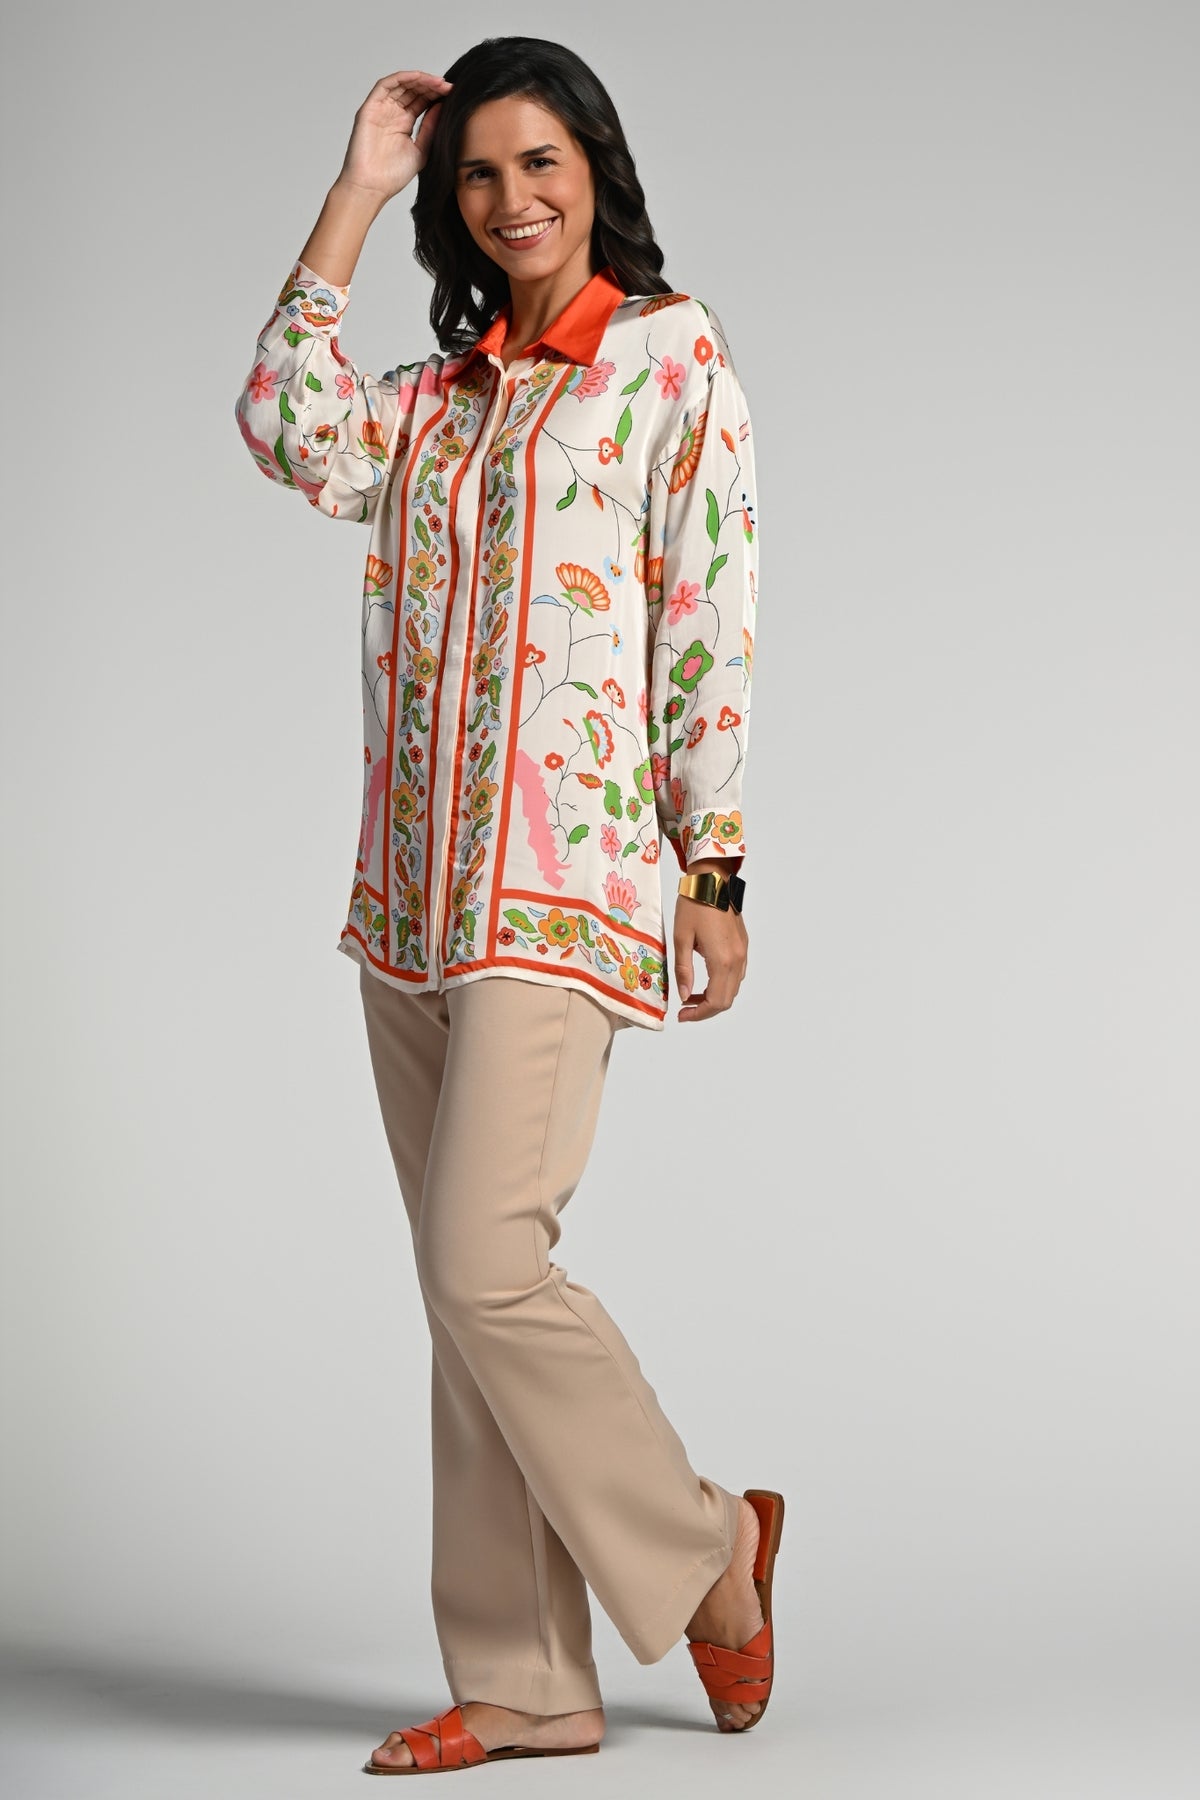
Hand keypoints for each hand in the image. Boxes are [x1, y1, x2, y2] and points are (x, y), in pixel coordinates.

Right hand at [337, 68, 451, 200]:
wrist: (371, 187)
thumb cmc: (393, 176)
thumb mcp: (421, 150)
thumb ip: (430, 128)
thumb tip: (442, 107)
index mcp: (404, 123)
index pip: (421, 101)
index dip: (436, 95)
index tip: (453, 94)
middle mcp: (392, 113)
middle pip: (413, 90)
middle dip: (431, 86)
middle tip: (448, 87)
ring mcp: (380, 109)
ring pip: (401, 84)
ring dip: (420, 80)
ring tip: (438, 82)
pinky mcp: (370, 108)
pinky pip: (385, 85)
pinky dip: (402, 77)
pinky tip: (419, 77)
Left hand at [674, 879, 748, 1022]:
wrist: (712, 879)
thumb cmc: (693, 904)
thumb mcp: (681, 938)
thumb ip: (683, 971)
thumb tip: (684, 995)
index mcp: (722, 960)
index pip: (716, 1001)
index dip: (698, 1014)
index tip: (682, 1015)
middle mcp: (737, 959)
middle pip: (727, 999)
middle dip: (706, 1009)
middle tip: (685, 1009)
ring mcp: (743, 952)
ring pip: (733, 988)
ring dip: (714, 996)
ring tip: (691, 993)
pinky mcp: (743, 944)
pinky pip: (736, 974)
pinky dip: (722, 983)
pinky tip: (704, 978)